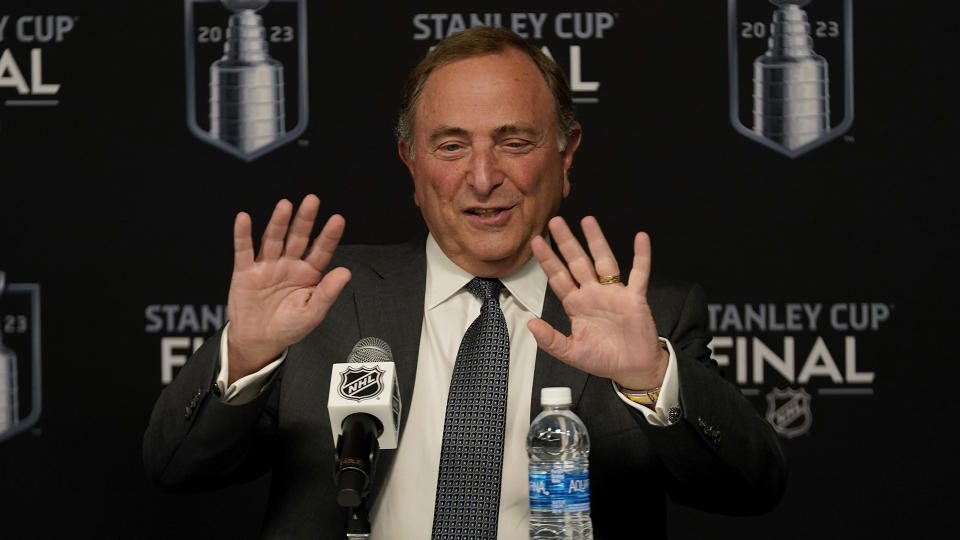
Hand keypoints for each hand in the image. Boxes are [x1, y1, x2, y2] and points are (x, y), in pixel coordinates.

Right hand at [226, 195, 351, 383]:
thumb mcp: (312, 313)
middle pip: (298, 238)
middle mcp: (289, 264)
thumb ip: (328, 293)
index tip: (338, 220)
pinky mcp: (245, 271)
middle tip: (312, 200)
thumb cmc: (288, 327)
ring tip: (285, 206)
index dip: (329, 235)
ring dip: (279, 222)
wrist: (259, 341)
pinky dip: (243, 234)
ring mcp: (267, 266)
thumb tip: (346, 273)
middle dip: (305, 220)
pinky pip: (244, 250)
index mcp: (308, 274)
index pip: (321, 250)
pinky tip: (244, 219)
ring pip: (274, 239)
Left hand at [527, 216, 667, 390]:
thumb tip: (531, 323)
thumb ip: (550, 340)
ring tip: (588, 220)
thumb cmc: (603, 359)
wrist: (632, 369)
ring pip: (604, 260)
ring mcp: (614, 293)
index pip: (558, 277)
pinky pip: (639, 273)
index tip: (536, 242)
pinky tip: (641, 239)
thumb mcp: (571, 352)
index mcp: (576, 305)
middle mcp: (593, 294)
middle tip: (555, 221)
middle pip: (577, 262)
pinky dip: (641, 256)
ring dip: (596, 240)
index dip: (547, 260)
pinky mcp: (634, 297)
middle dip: (566, 242)